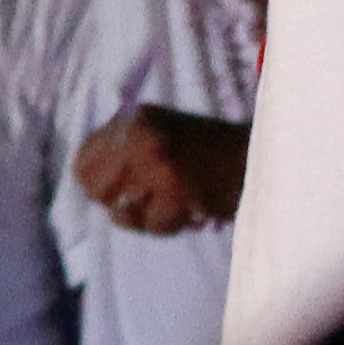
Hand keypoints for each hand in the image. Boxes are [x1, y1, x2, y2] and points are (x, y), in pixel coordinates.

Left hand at [72, 103, 250, 231]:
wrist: (261, 153)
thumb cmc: (210, 150)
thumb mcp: (161, 133)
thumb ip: (124, 152)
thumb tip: (87, 188)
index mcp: (132, 119)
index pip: (82, 162)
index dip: (99, 184)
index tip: (121, 192)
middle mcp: (138, 134)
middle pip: (94, 189)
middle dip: (118, 205)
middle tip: (147, 204)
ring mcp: (156, 159)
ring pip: (124, 213)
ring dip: (150, 219)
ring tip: (176, 207)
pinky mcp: (177, 186)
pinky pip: (156, 225)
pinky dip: (174, 225)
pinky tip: (193, 213)